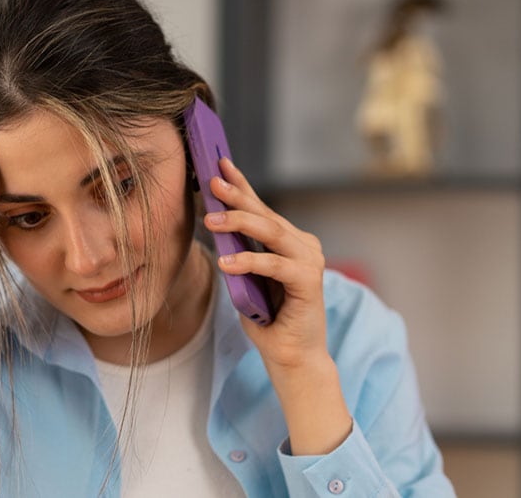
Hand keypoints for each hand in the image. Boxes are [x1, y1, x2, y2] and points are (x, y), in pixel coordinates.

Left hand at [202, 156, 351, 454]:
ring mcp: (309, 260)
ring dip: (239, 222)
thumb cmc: (266, 318)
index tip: (219, 164)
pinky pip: (275, 264)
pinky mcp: (309, 281)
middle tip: (211, 183)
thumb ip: (237, 251)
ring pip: (271, 232)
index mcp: (287, 241)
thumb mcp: (244, 278)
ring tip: (211, 221)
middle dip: (236, 196)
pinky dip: (250, 261)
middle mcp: (302, 244)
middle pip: (265, 214)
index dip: (241, 184)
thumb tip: (212, 222)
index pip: (260, 207)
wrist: (290, 357)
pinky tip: (227, 262)